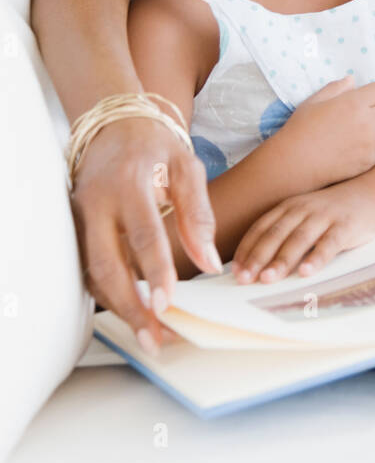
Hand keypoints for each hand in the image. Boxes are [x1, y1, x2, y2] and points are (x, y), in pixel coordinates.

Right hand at [71, 118, 220, 352]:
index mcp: (128, 183)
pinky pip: (89, 269)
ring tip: (148, 334)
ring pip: (93, 273)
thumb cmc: (156, 147)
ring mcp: (80, 218)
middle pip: (107, 264)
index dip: (154, 272)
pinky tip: (132, 312)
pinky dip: (109, 294)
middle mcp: (96, 203)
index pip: (142, 234)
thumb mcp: (187, 168)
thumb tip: (210, 263)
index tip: (167, 304)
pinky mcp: (76, 229)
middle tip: (154, 337)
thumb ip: (198, 215)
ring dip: (119, 308)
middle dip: (130, 306)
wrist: (115, 126)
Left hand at [230, 182, 374, 283]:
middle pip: (275, 234)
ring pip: (299, 239)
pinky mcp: (345, 226)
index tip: (234, 271)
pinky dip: (317, 258)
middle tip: (244, 279)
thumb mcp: (302, 215)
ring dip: (282, 260)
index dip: (247, 249)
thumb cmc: (329, 213)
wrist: (369, 195)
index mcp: (288, 207)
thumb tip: (254, 264)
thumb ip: (282, 233)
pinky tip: (307, 272)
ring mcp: (324, 216)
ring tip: (268, 278)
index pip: (261, 228)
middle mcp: (303, 209)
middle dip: (257, 258)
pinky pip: (329, 243)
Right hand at [274, 76, 374, 185]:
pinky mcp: (369, 162)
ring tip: (372, 130)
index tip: (367, 98)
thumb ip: (336, 88)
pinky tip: (365, 146)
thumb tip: (352, 80)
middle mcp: (367, 122)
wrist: (294, 162)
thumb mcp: (314, 101)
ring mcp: (370, 144)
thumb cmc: (300, 128)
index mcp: (354, 102)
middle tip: (371, 114)